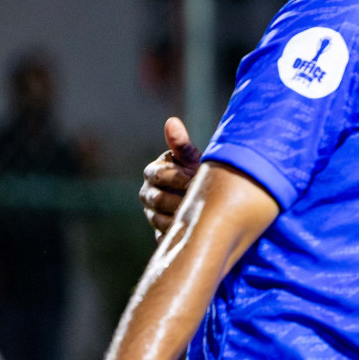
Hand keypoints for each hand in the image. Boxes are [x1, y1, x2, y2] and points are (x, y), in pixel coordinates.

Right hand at [140, 117, 200, 238]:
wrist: (210, 197)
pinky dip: (179, 235)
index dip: (178, 178)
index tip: (196, 179)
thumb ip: (182, 144)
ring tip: (200, 215)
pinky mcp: (160, 232)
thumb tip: (172, 121)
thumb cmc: (199, 172)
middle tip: (201, 200)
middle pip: (157, 200)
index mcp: (153, 173)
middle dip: (180, 199)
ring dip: (180, 218)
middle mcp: (148, 193)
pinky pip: (165, 237)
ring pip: (160, 220)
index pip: (158, 176)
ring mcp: (152, 214)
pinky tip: (194, 232)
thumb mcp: (193, 158)